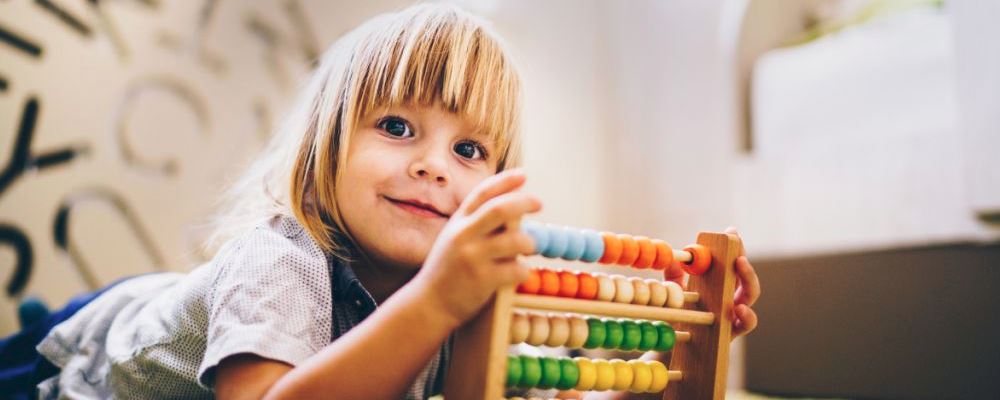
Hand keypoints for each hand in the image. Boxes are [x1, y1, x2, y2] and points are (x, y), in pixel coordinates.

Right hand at [413, 169, 541, 326]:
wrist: (429, 304)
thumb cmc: (447, 270)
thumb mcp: (453, 238)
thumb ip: (476, 222)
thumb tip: (513, 205)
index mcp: (458, 222)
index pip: (482, 193)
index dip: (504, 181)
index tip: (523, 175)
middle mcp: (463, 235)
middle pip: (500, 209)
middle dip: (524, 202)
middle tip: (539, 202)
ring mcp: (472, 257)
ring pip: (514, 240)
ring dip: (529, 242)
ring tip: (530, 247)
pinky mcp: (482, 280)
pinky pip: (516, 269)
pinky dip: (524, 270)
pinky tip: (520, 273)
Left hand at [661, 227, 759, 338]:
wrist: (671, 346)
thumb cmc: (675, 315)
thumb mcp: (673, 292)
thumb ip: (674, 275)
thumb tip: (672, 257)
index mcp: (718, 283)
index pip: (731, 261)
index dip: (735, 246)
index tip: (731, 232)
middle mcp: (729, 297)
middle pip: (745, 275)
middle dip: (744, 260)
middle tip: (738, 252)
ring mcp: (733, 315)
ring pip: (750, 296)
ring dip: (750, 280)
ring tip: (741, 265)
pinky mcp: (732, 333)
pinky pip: (747, 324)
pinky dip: (747, 316)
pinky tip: (739, 308)